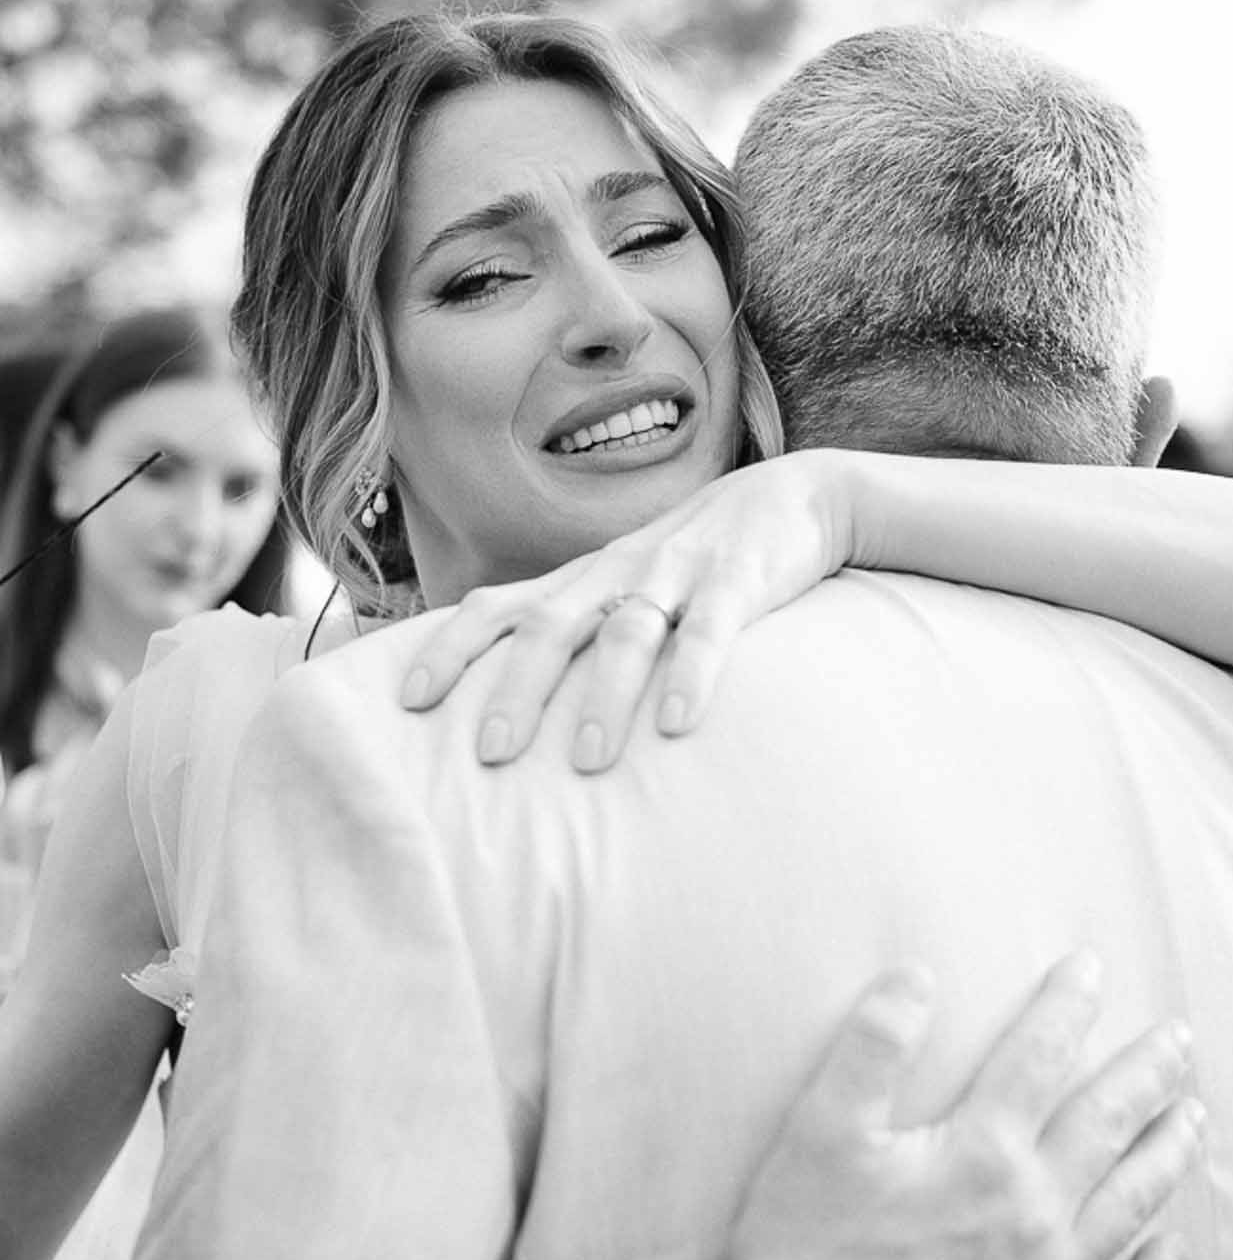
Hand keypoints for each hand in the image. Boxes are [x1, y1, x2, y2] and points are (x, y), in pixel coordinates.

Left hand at [399, 452, 849, 770]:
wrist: (797, 497)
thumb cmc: (697, 564)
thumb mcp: (627, 590)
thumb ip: (578, 634)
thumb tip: (510, 707)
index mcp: (583, 581)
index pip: (498, 605)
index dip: (450, 648)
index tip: (408, 701)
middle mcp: (617, 574)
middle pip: (551, 626)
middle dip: (516, 689)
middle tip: (488, 753)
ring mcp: (677, 574)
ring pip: (628, 633)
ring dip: (602, 696)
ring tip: (584, 761)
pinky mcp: (740, 582)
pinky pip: (711, 631)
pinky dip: (692, 675)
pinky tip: (677, 725)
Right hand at [731, 952, 1200, 1259]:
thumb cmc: (807, 1256)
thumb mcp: (819, 1133)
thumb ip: (871, 1048)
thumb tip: (916, 977)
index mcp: (983, 1152)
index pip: (1038, 1056)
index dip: (1066, 1005)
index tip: (1091, 969)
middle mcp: (1036, 1212)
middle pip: (1109, 1124)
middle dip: (1148, 1073)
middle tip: (1180, 1040)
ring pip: (1133, 1205)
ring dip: (1169, 1155)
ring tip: (1195, 1120)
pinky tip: (1168, 1249)